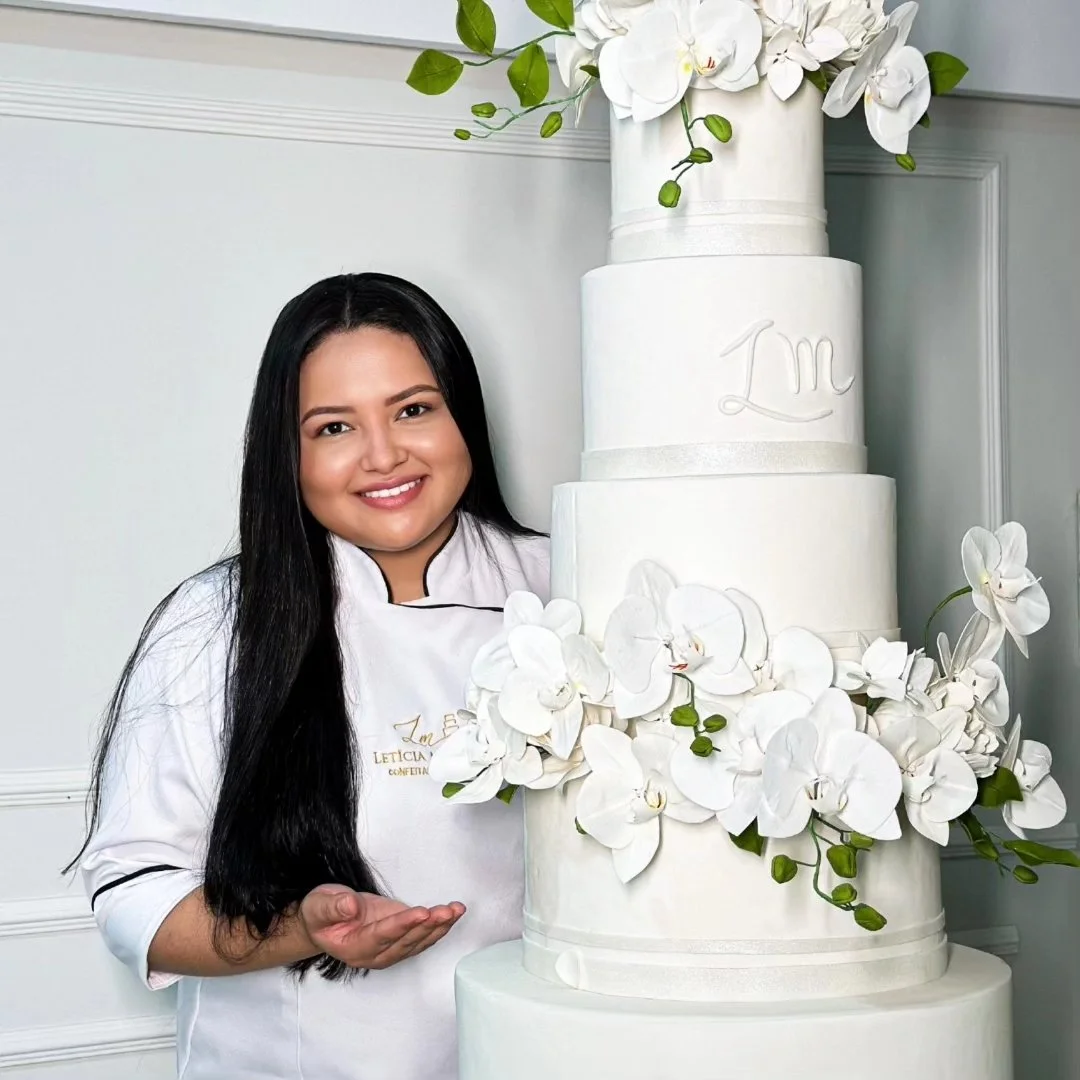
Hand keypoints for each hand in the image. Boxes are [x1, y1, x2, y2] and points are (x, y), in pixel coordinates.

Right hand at [298, 884, 465, 970]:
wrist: (324, 921)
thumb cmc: (320, 914)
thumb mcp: (319, 906)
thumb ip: (333, 907)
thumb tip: (350, 906)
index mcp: (354, 948)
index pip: (381, 937)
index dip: (402, 925)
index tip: (421, 913)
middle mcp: (375, 954)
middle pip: (405, 943)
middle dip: (428, 926)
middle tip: (447, 911)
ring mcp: (389, 949)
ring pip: (418, 942)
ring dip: (439, 926)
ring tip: (456, 910)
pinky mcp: (400, 939)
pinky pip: (422, 936)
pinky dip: (439, 926)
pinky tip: (452, 914)